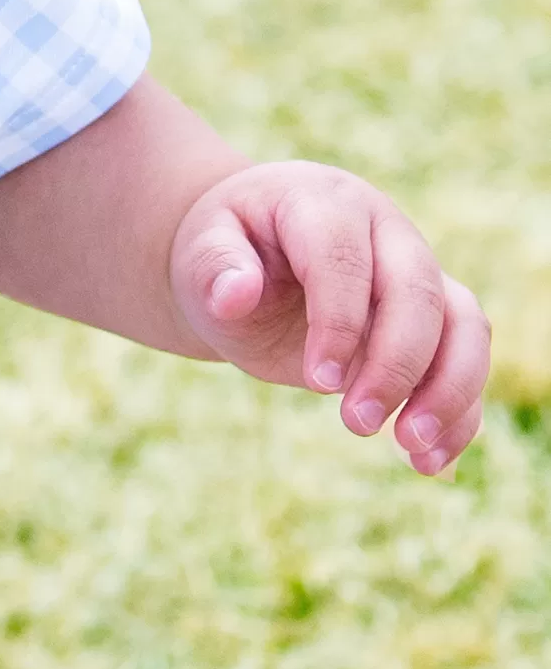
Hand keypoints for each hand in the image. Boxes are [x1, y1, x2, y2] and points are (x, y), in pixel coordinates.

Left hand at [170, 161, 488, 472]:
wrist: (252, 254)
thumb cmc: (226, 250)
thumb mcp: (201, 249)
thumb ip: (214, 266)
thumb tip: (234, 294)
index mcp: (326, 204)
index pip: (345, 260)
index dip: (339, 321)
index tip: (316, 382)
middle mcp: (387, 233)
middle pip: (418, 293)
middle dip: (396, 363)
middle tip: (357, 425)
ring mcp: (418, 275)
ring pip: (464, 324)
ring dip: (449, 389)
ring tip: (413, 450)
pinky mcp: (434, 320)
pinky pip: (466, 360)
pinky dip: (460, 412)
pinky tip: (429, 463)